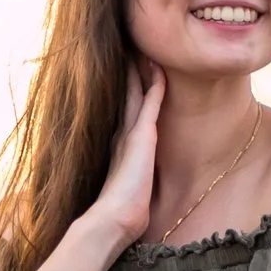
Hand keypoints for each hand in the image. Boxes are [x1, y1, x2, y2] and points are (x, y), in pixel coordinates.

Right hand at [83, 63, 161, 249]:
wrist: (111, 220)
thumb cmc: (119, 214)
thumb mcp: (123, 193)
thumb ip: (124, 185)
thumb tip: (124, 195)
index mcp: (117, 147)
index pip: (122, 113)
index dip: (124, 93)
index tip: (125, 73)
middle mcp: (121, 135)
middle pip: (126, 97)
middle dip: (128, 74)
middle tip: (127, 50)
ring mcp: (130, 134)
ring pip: (136, 93)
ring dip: (139, 72)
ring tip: (141, 50)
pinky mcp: (141, 135)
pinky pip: (151, 101)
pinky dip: (155, 84)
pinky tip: (159, 67)